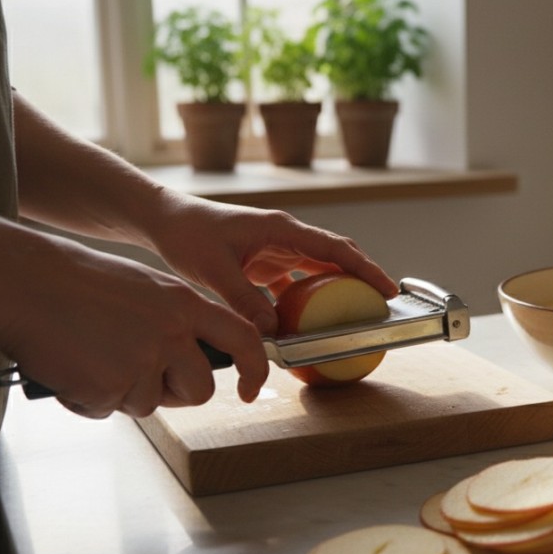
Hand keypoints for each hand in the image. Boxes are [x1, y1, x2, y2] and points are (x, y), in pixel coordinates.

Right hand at [0, 219, 269, 418]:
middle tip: (139, 377)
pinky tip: (71, 368)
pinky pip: (109, 410)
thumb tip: (192, 358)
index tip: (253, 389)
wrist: (25, 284)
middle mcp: (172, 333)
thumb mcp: (147, 289)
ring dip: (124, 394)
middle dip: (175, 393)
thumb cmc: (78, 283)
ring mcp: (143, 361)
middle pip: (201, 390)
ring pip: (151, 404)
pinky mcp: (111, 387)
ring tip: (93, 358)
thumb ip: (177, 321)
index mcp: (185, 303)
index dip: (255, 368)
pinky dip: (89, 399)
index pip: (243, 339)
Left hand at [143, 194, 397, 335]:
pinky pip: (298, 282)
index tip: (387, 288)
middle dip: (364, 277)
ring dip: (339, 289)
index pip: (335, 248)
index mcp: (281, 230)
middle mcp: (286, 236)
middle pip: (337, 256)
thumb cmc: (188, 235)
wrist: (165, 221)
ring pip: (321, 269)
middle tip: (385, 304)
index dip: (365, 268)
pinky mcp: (267, 262)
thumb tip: (273, 332)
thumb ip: (244, 301)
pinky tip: (311, 323)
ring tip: (358, 314)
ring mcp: (278, 249)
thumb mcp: (214, 270)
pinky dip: (309, 301)